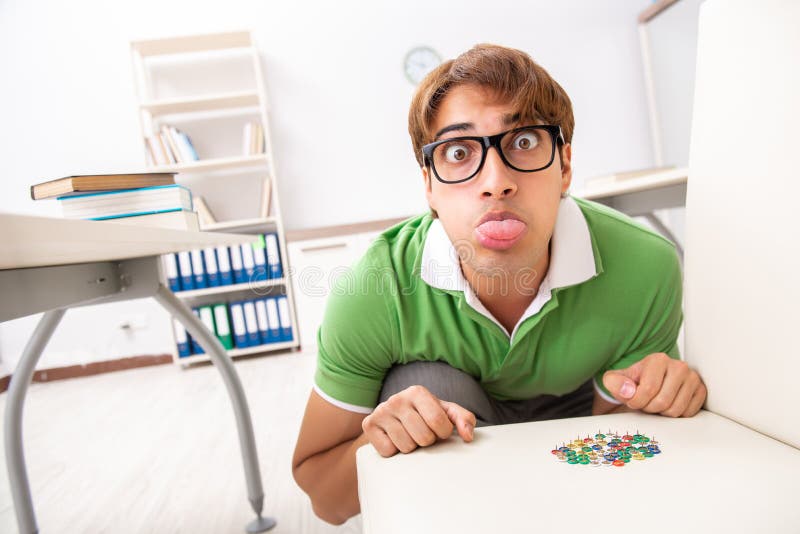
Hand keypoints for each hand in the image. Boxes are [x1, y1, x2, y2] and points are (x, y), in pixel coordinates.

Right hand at [361, 385, 475, 456]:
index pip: (438, 421)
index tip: (438, 430)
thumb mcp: (444, 413)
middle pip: (423, 437)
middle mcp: (397, 399)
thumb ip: (462, 419)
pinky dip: (394, 451)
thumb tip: (468, 436)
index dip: (442, 432)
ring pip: (406, 447)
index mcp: (417, 391)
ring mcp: (381, 411)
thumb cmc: (422, 416)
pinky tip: (394, 439)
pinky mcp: (368, 425)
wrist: (390, 419)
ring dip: (411, 447)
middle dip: (426, 441)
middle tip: (421, 433)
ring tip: (408, 436)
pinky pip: (388, 451)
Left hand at [602, 352, 706, 416]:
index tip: (633, 400)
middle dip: (650, 408)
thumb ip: (613, 382)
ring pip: (676, 410)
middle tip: (645, 402)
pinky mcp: (701, 391)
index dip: (637, 401)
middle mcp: (679, 366)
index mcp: (658, 359)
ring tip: (656, 402)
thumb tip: (628, 391)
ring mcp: (692, 378)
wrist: (647, 385)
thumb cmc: (632, 383)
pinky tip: (668, 404)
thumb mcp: (615, 380)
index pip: (649, 389)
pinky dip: (675, 414)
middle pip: (663, 401)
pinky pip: (688, 413)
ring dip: (662, 413)